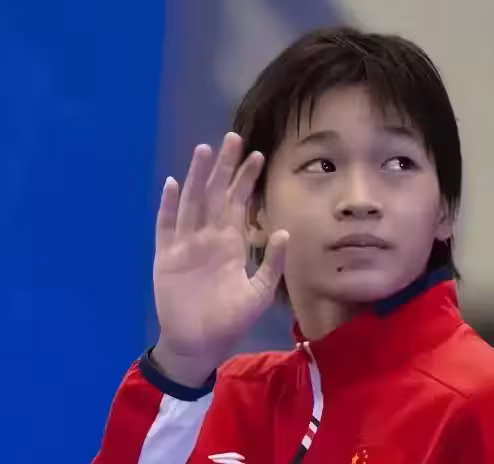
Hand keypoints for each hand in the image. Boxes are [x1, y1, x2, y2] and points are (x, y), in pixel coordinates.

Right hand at [151, 133, 287, 386]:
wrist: (200, 343)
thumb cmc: (230, 319)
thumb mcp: (259, 292)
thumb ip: (271, 262)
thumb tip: (284, 231)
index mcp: (231, 243)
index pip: (239, 203)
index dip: (246, 180)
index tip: (258, 155)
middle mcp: (209, 237)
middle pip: (217, 194)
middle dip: (224, 167)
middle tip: (233, 138)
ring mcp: (186, 244)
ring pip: (193, 202)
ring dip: (198, 177)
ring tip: (205, 150)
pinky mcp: (167, 256)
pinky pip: (167, 226)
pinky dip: (170, 206)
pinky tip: (174, 184)